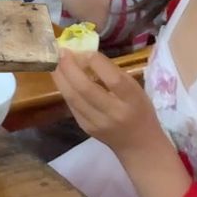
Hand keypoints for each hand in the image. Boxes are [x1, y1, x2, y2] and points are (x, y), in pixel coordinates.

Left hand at [52, 49, 167, 156]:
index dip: (97, 63)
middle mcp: (114, 113)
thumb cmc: (140, 111)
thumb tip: (87, 55)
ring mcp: (97, 123)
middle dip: (70, 67)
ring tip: (56, 62)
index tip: (87, 51)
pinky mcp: (86, 128)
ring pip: (72, 97)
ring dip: (61, 77)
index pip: (113, 80)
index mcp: (132, 100)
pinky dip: (64, 89)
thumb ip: (114, 74)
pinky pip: (71, 105)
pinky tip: (61, 78)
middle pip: (86, 88)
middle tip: (62, 52)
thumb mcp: (136, 90)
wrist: (139, 145)